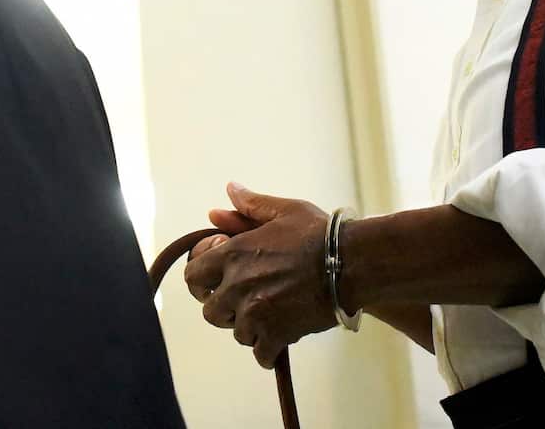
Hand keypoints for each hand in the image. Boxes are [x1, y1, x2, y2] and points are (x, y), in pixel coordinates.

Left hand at [183, 183, 333, 367]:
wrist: (352, 262)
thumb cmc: (320, 234)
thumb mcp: (285, 211)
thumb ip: (252, 205)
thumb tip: (229, 191)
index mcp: (233, 254)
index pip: (193, 276)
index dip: (204, 277)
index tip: (221, 276)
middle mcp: (238, 286)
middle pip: (210, 310)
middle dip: (226, 305)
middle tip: (247, 298)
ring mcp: (255, 313)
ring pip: (237, 332)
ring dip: (250, 326)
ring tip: (271, 313)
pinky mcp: (276, 334)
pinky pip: (260, 353)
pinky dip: (268, 348)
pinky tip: (281, 335)